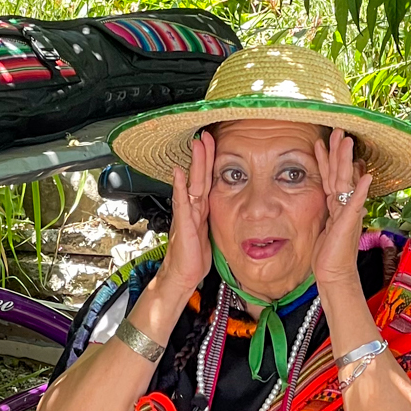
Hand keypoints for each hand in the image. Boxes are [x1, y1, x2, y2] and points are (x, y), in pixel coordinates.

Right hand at [155, 131, 214, 298]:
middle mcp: (193, 209)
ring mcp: (186, 215)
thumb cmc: (194, 258)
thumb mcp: (210, 234)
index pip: (208, 181)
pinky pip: (182, 203)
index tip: (215, 144)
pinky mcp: (183, 225)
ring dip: (194, 164)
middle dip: (203, 155)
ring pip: (192, 184)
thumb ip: (215, 220)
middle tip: (205, 134)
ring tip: (196, 145)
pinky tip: (179, 173)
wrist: (182, 276)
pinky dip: (180, 187)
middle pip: (199, 176)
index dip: (211, 163)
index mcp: (201, 210)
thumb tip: (231, 212)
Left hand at [313, 128, 370, 291]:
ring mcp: (348, 213)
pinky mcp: (349, 223)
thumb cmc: (328, 254)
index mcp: (336, 206)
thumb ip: (327, 210)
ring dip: (346, 161)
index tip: (322, 141)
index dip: (327, 160)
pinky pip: (355, 203)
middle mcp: (344, 206)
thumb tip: (328, 195)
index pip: (331, 177)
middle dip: (338, 152)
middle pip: (341, 174)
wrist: (334, 274)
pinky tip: (365, 175)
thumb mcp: (324, 227)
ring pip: (346, 182)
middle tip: (338, 130)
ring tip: (347, 141)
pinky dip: (360, 189)